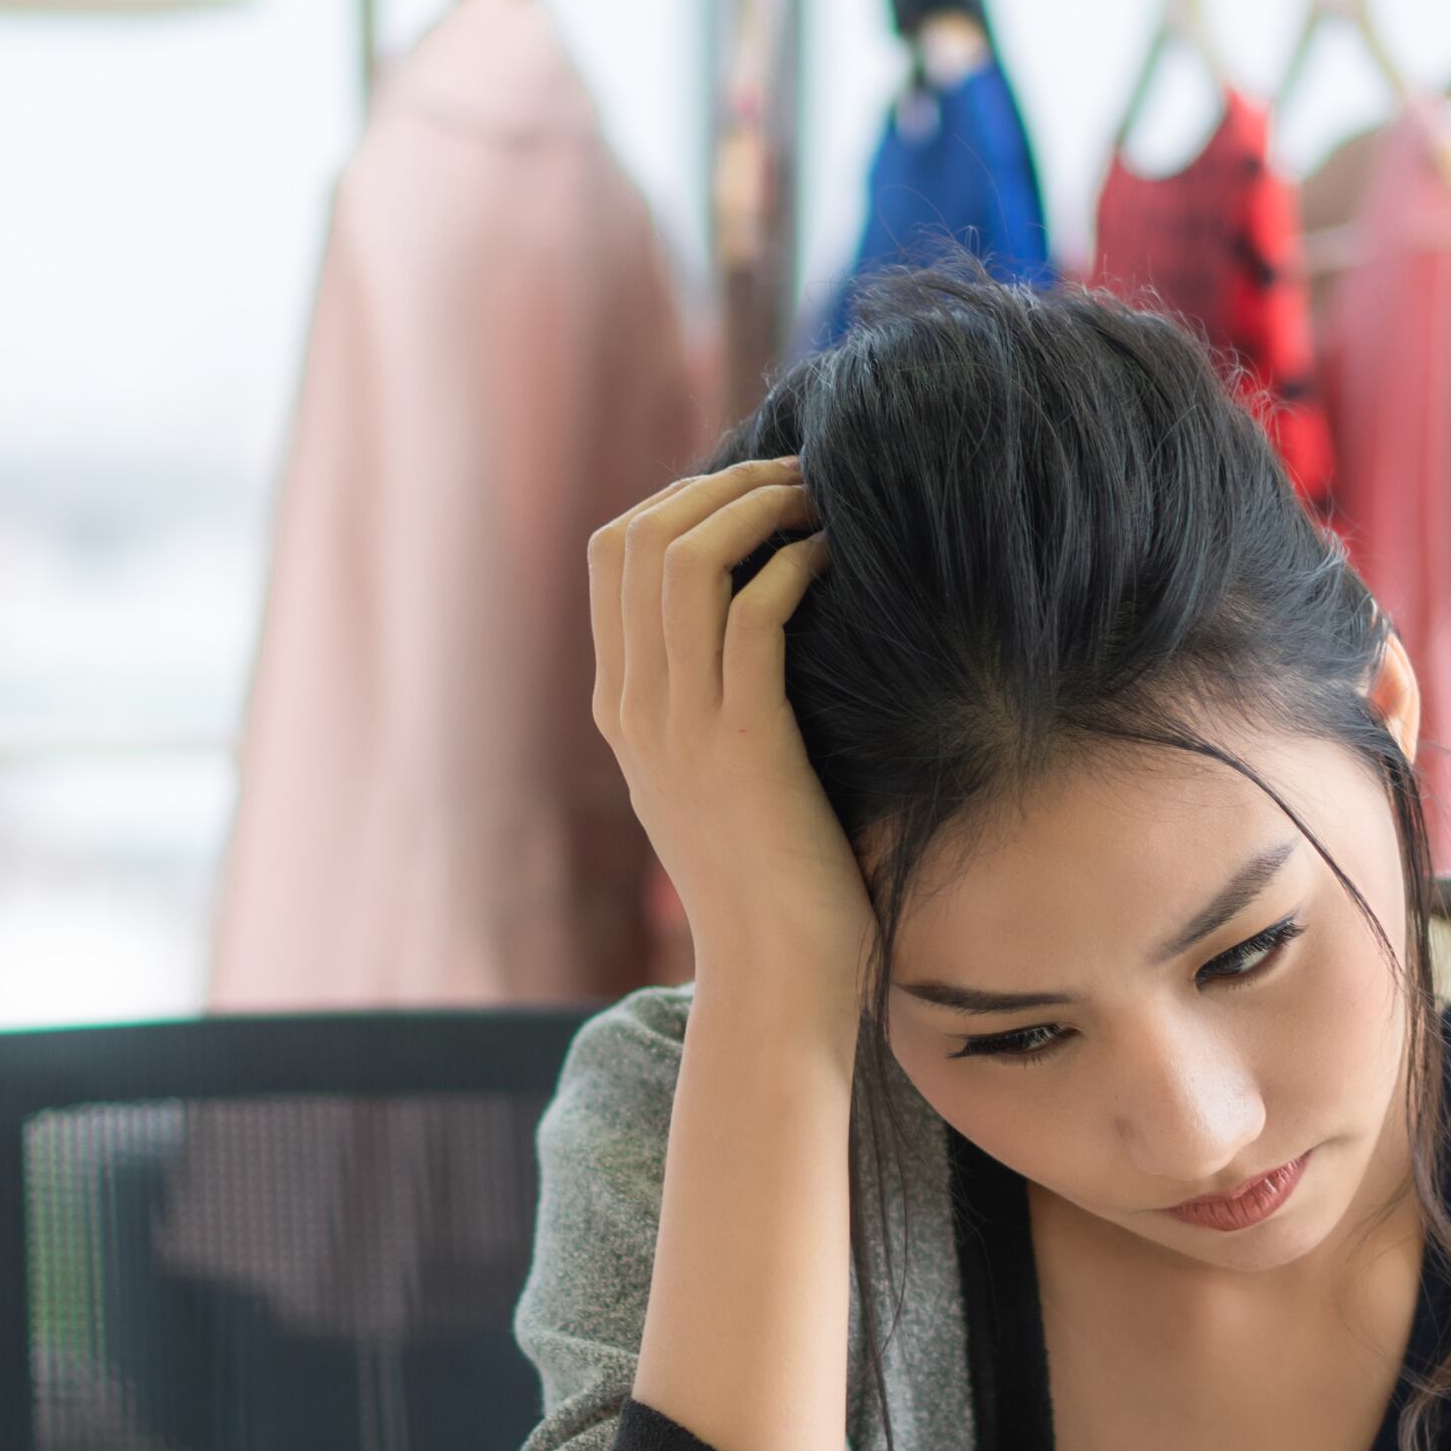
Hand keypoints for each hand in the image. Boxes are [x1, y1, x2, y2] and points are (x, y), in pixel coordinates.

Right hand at [588, 459, 864, 1016]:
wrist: (773, 976)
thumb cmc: (770, 882)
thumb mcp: (713, 781)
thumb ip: (709, 707)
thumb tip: (759, 626)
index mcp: (621, 708)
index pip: (612, 555)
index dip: (680, 497)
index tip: (753, 490)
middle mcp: (636, 707)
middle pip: (642, 537)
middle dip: (723, 484)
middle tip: (798, 475)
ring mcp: (681, 725)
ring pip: (689, 559)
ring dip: (761, 507)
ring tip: (820, 500)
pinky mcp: (743, 744)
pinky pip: (755, 613)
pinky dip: (795, 565)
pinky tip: (837, 560)